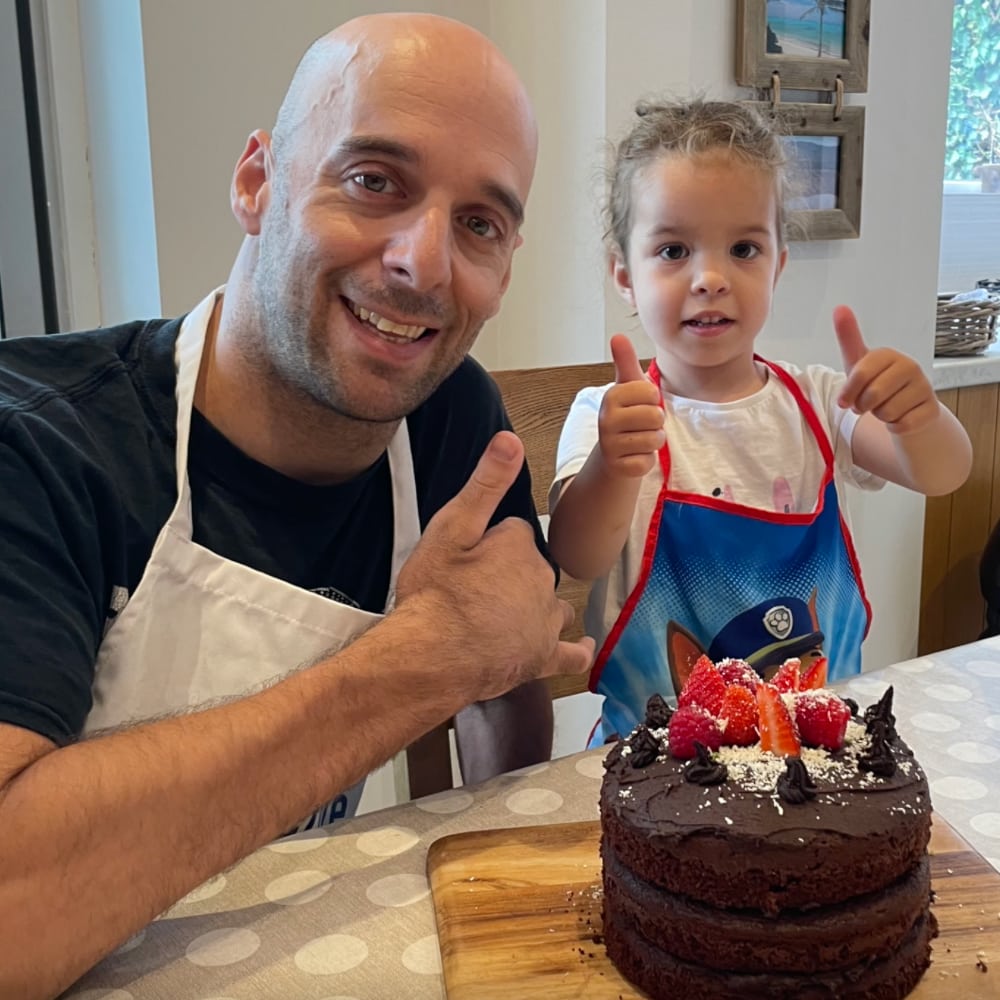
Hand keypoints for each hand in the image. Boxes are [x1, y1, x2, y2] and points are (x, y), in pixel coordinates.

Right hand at [395, 432, 593, 700]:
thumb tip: (511, 439)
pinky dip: (576, 648)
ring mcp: (545, 622)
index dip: (490, 542)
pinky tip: (580, 646)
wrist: (432, 657)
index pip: (513, 531)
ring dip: (538, 605)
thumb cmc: (434, 593)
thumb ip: (485, 484)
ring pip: (552, 604)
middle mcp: (541, 580)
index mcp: (519, 546)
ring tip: (510, 613)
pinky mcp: (543, 658)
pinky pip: (571, 654)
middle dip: (510, 573)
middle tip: (473, 588)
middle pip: (532, 567)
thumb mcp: (451, 528)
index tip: (467, 558)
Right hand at [597, 335, 663, 476]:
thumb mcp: (628, 388)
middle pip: (655, 416)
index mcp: (611, 397)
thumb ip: (625, 362)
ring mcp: (611, 445)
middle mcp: (607, 419)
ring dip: (653, 441)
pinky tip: (635, 455)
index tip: (640, 405)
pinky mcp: (619, 467)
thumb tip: (618, 336)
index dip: (653, 401)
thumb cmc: (626, 416)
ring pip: (654, 439)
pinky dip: (647, 460)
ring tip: (639, 439)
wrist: (612, 454)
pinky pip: (648, 461)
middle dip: (656, 423)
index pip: (652, 393)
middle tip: (641, 425)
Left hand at [834, 305, 937, 435]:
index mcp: (888, 355)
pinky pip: (902, 425)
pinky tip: (900, 417)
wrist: (907, 409)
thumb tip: (839, 307)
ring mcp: (924, 387)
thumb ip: (848, 338)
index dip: (848, 392)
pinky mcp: (932, 409)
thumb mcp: (858, 363)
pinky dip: (894, 426)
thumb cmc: (877, 384)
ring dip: (880, 416)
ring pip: (887, 412)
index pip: (860, 373)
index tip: (844, 400)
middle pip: (873, 396)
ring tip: (885, 408)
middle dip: (863, 407)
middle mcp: (909, 366)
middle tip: (866, 405)